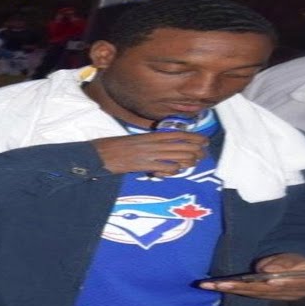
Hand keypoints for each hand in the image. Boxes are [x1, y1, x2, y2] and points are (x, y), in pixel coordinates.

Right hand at [91, 131, 209, 177]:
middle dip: (197, 150)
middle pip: (182, 145)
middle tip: (204, 155)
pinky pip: (166, 167)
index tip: (204, 140)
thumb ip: (151, 142)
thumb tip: (165, 146)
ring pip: (178, 156)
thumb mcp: (136, 140)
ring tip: (192, 164)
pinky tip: (173, 171)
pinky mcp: (144, 166)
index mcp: (151, 135)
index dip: (195, 137)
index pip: (179, 134)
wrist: (100, 154)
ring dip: (188, 161)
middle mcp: (153, 144)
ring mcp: (149, 155)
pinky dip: (173, 170)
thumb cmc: (116, 147)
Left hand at [199, 253, 304, 300]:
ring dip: (228, 290)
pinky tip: (226, 286)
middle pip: (245, 291)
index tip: (217, 283)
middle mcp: (274, 292)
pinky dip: (238, 290)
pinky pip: (253, 292)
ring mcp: (274, 294)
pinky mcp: (273, 292)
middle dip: (224, 288)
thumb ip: (282, 263)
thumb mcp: (302, 260)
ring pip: (247, 293)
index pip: (251, 286)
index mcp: (280, 284)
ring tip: (208, 286)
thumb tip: (261, 270)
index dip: (234, 285)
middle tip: (203, 285)